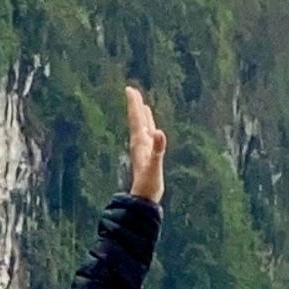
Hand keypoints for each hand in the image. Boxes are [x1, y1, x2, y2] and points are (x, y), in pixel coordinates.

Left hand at [125, 84, 166, 202]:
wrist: (144, 199)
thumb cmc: (148, 184)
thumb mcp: (154, 166)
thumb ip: (158, 150)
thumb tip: (159, 132)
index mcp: (140, 143)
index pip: (136, 119)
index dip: (134, 104)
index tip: (129, 89)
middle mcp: (140, 144)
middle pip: (137, 120)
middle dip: (135, 105)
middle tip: (131, 90)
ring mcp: (144, 149)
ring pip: (142, 127)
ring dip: (141, 115)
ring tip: (141, 104)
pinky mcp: (149, 155)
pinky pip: (149, 136)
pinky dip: (149, 128)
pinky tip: (151, 126)